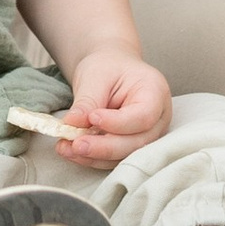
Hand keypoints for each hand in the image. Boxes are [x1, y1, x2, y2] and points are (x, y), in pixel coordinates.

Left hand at [52, 47, 171, 167]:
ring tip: (66, 148)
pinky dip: (92, 158)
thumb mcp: (96, 76)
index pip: (143, 116)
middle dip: (104, 147)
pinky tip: (71, 151)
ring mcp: (147, 135)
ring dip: (94, 156)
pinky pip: (114, 158)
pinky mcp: (131, 146)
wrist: (110, 69)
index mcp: (155, 92)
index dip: (118, 123)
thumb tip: (72, 124)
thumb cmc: (108, 67)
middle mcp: (158, 119)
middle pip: (136, 142)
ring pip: (124, 155)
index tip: (92, 118)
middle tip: (76, 144)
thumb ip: (87, 101)